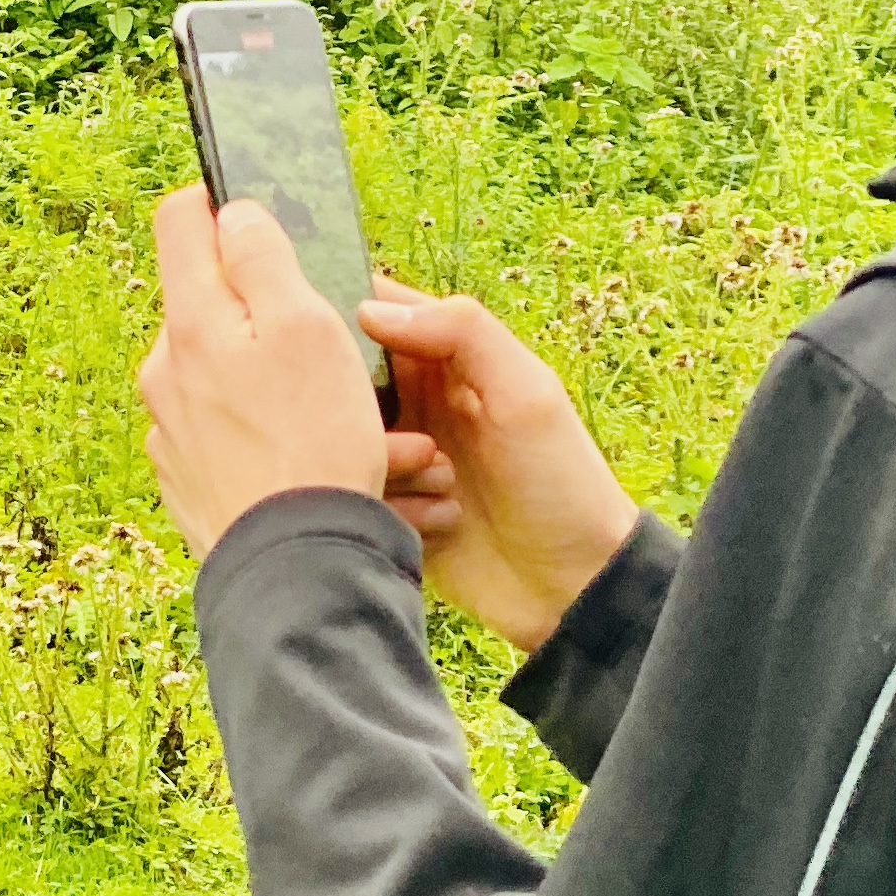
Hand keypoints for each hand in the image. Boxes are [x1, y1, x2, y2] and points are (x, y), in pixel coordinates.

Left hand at [137, 187, 388, 555]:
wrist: (295, 571)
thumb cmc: (313, 444)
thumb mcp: (306, 329)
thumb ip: (263, 259)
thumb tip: (233, 214)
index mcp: (190, 323)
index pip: (179, 220)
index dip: (222, 205)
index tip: (266, 225)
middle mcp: (163, 372)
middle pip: (208, 303)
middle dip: (268, 312)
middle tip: (335, 346)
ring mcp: (168, 430)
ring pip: (226, 375)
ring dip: (280, 382)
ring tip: (350, 421)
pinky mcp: (185, 478)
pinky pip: (227, 433)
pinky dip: (270, 433)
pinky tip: (317, 458)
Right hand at [361, 278, 639, 653]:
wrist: (574, 587)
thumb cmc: (561, 482)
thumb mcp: (525, 393)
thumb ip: (462, 333)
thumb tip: (370, 308)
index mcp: (451, 361)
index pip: (379, 308)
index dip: (345, 308)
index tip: (322, 329)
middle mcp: (419, 403)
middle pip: (345, 377)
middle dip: (352, 401)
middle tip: (401, 431)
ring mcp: (402, 458)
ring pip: (344, 441)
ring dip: (384, 462)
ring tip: (442, 482)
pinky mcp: (392, 511)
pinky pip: (357, 495)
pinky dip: (390, 506)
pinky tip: (440, 522)